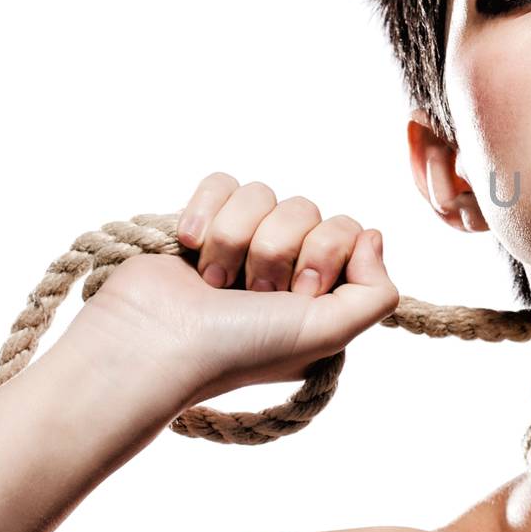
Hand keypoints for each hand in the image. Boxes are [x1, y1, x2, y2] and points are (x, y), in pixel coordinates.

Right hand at [58, 173, 400, 405]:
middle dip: (275, 250)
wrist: (155, 343)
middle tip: (251, 292)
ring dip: (235, 238)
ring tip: (215, 281)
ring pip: (262, 193)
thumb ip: (375, 293)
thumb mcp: (328, 334)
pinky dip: (205, 211)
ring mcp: (239, 243)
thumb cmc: (239, 348)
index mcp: (317, 292)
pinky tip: (190, 246)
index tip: (297, 294)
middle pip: (305, 208)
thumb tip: (372, 236)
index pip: (348, 230)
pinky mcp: (199, 223)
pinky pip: (221, 183)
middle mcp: (282, 266)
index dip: (323, 254)